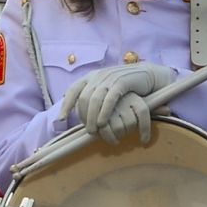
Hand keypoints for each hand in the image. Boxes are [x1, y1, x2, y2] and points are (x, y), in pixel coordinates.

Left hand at [59, 62, 173, 144]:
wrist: (145, 76)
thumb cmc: (123, 87)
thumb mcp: (105, 89)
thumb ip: (92, 96)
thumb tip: (75, 109)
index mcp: (91, 77)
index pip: (73, 90)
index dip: (65, 105)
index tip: (61, 120)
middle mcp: (98, 76)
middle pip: (83, 98)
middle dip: (82, 116)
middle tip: (87, 130)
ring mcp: (109, 78)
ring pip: (94, 99)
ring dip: (91, 117)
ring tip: (93, 131)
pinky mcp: (121, 82)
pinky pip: (109, 99)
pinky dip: (104, 112)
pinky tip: (102, 122)